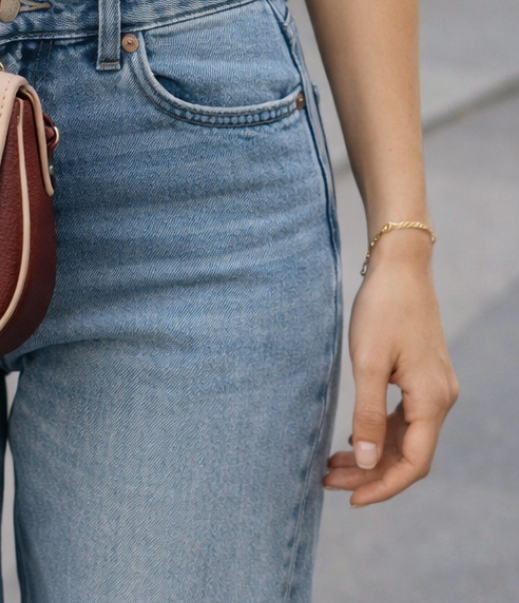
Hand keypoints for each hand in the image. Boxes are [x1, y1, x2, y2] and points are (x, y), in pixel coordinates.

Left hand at [323, 244, 458, 505]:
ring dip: (373, 454)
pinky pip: (404, 417)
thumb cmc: (381, 309)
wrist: (399, 266)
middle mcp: (440, 398)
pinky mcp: (421, 374)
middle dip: (370, 473)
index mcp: (431, 400)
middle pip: (409, 454)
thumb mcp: (367, 363)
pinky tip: (353, 435)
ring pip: (405, 436)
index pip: (413, 463)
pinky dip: (379, 431)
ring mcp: (433, 386)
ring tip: (333, 463)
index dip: (383, 487)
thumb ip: (368, 415)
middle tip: (328, 481)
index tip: (350, 499)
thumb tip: (369, 464)